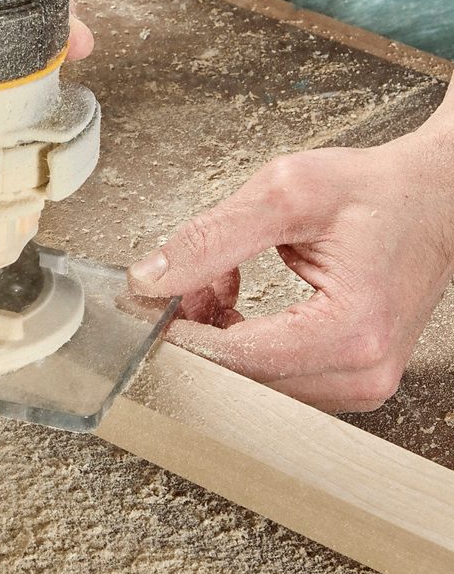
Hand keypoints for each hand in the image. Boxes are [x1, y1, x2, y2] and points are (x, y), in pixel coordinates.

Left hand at [128, 128, 453, 412]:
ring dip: (217, 334)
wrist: (434, 197)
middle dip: (197, 329)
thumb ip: (211, 237)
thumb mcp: (285, 193)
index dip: (179, 331)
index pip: (235, 357)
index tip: (148, 300)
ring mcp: (360, 382)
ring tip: (217, 277)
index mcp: (351, 331)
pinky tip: (233, 297)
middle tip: (187, 279)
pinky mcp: (350, 377)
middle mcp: (362, 372)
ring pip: (251, 380)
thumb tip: (150, 278)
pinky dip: (240, 338)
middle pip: (240, 377)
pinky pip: (272, 375)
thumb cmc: (375, 192)